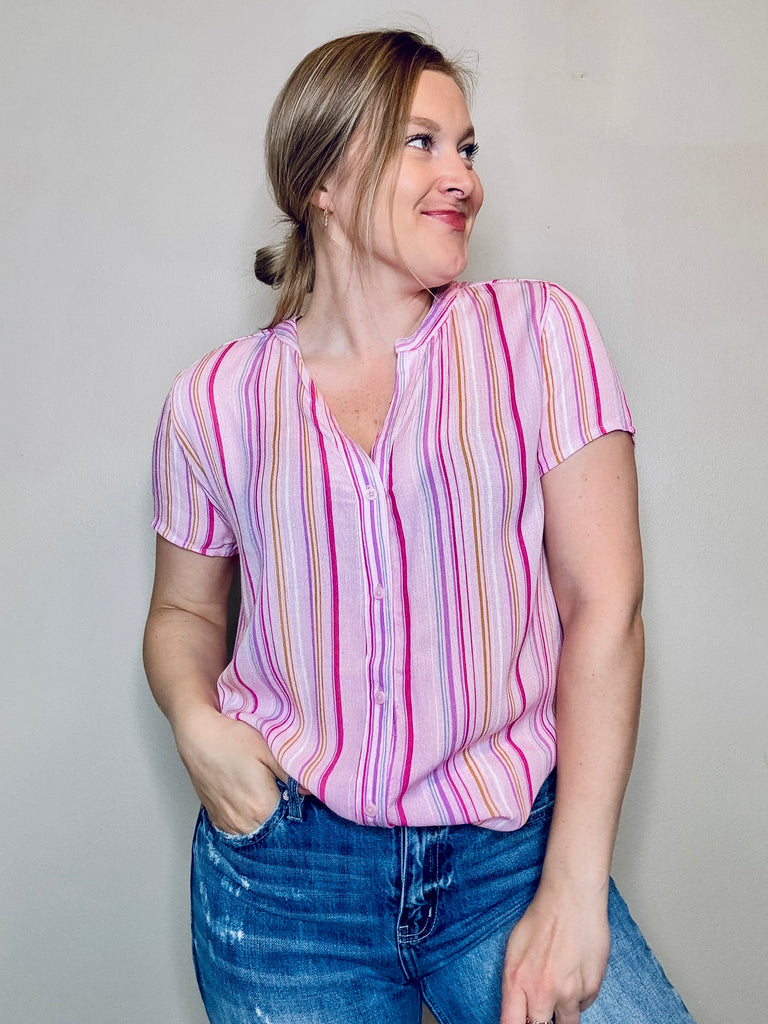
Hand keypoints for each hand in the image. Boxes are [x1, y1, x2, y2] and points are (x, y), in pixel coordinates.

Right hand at [173, 705, 287, 834]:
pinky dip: (247, 818)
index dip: (297, 805)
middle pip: (273, 827)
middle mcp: (243, 821)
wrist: (198, 735)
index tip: (297, 793)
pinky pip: (239, 828)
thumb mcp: (268, 750)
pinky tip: (248, 799)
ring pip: (256, 830)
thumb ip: (291, 774)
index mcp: (261, 806)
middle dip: (281, 813)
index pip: (290, 819)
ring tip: (263, 793)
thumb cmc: (231, 739)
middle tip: (281, 789)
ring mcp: (227, 822)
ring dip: (264, 818)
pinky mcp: (216, 818)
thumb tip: (308, 790)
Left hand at [500, 878, 609, 1023]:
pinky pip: (583, 1006)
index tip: (522, 1021)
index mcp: (517, 982)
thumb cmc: (541, 918)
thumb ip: (513, 985)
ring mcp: (569, 993)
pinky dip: (578, 997)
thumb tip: (516, 1010)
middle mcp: (542, 992)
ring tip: (559, 984)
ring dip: (561, 1011)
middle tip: (543, 1004)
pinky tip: (574, 973)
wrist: (571, 898)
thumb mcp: (513, 950)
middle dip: (541, 1020)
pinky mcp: (591, 989)